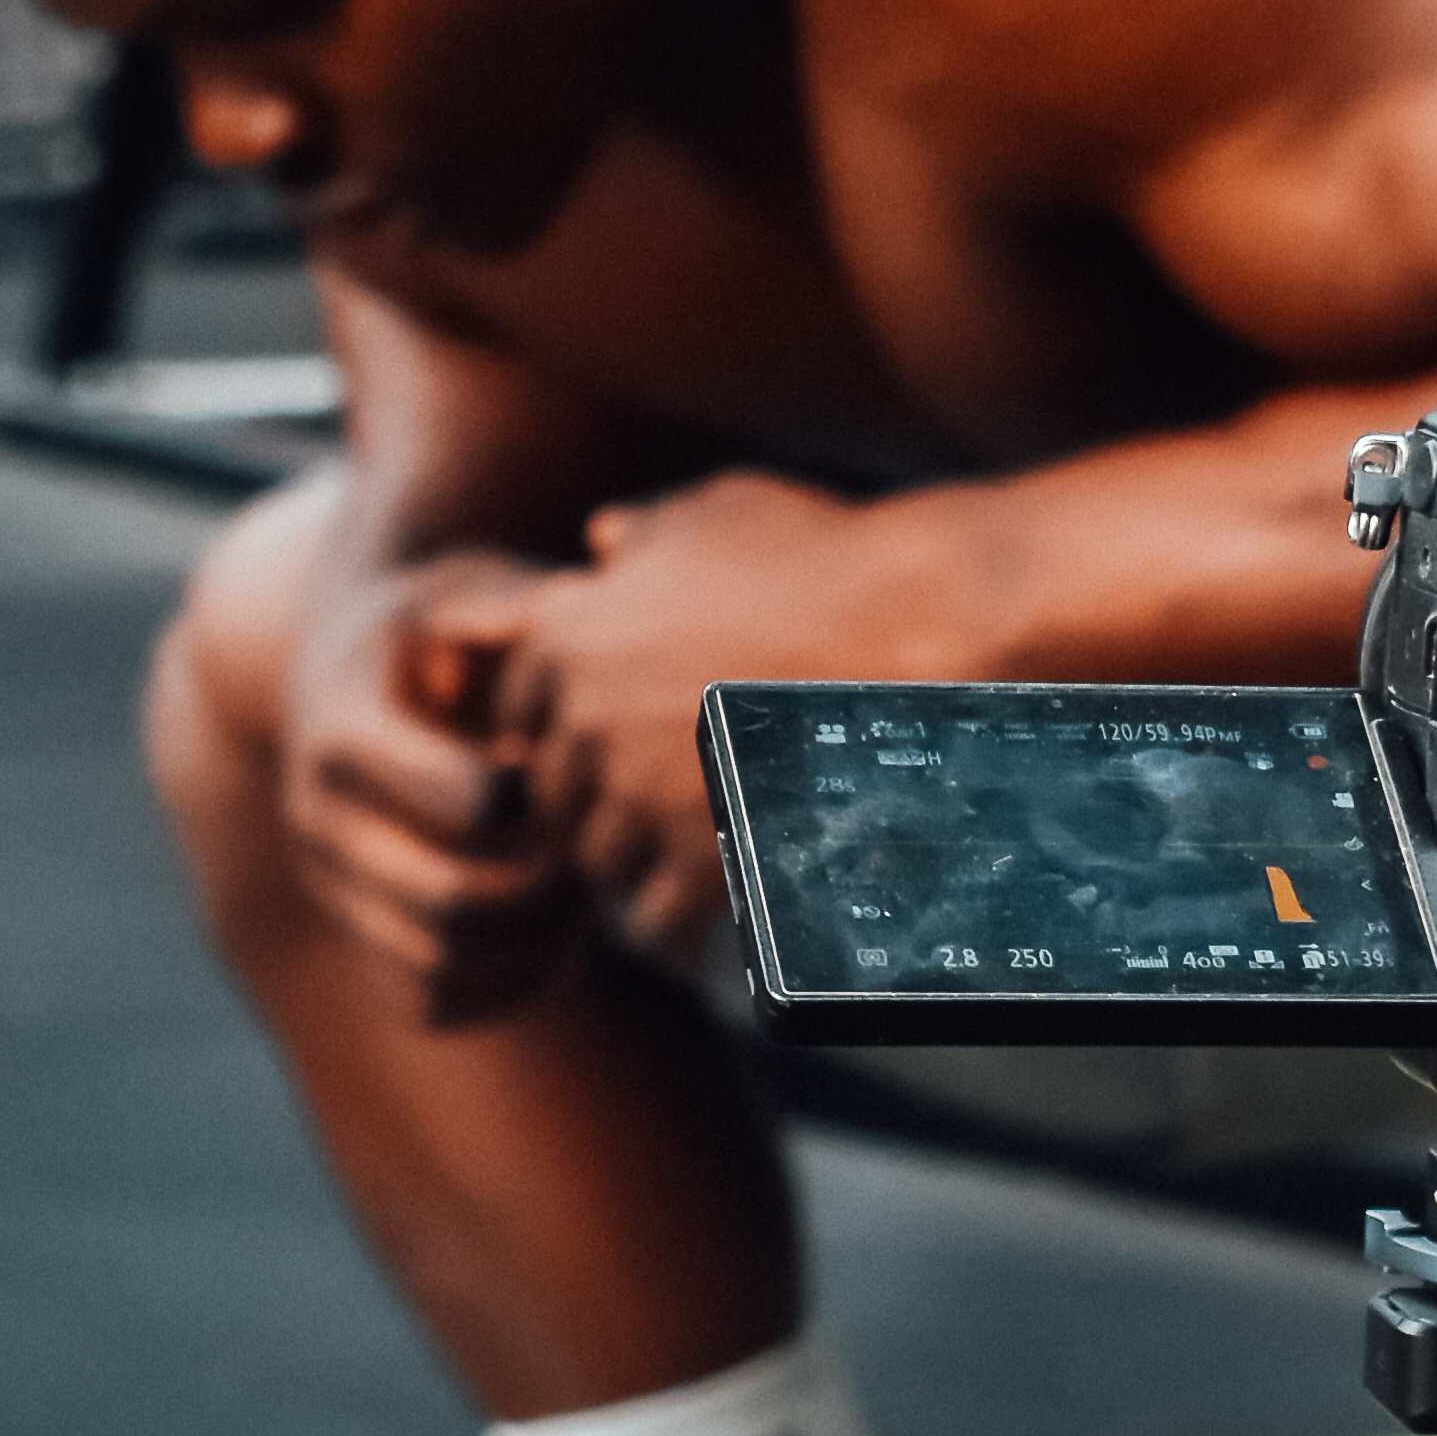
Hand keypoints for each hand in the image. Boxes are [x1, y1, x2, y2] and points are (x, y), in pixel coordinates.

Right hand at [273, 547, 593, 1023]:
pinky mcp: (356, 934)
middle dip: (552, 892)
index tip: (576, 767)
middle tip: (606, 859)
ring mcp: (332, 886)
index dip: (547, 798)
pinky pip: (430, 1004)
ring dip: (536, 953)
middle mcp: (318, 820)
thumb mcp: (457, 588)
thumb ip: (503, 603)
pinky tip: (560, 947)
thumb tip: (549, 617)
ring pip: (440, 967)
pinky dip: (505, 994)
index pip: (468, 801)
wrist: (347, 674)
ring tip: (591, 907)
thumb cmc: (431, 625)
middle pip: (452, 901)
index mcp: (342, 731)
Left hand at [477, 475, 900, 968]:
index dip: (563, 722)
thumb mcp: (718, 514)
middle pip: (555, 793)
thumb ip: (646, 531)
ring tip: (685, 853)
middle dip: (595, 797)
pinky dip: (680, 921)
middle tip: (654, 799)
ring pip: (599, 861)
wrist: (917, 627)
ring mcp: (639, 794)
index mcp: (568, 633)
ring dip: (635, 862)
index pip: (519, 708)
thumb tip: (601, 540)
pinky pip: (656, 917)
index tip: (609, 734)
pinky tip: (715, 903)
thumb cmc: (824, 556)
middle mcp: (585, 718)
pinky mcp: (699, 856)